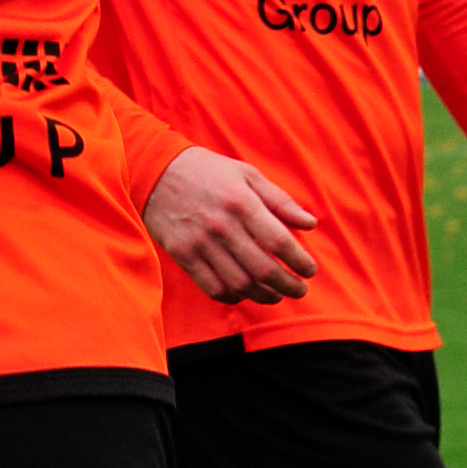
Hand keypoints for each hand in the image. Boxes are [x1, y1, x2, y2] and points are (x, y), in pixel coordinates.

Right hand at [146, 149, 320, 302]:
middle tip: (300, 289)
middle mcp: (222, 225)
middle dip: (288, 286)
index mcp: (242, 202)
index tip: (310, 270)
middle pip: (263, 270)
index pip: (279, 242)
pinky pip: (213, 287)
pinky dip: (234, 296)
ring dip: (265, 296)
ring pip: (240, 284)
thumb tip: (310, 223)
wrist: (156, 170)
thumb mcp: (247, 174)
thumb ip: (280, 201)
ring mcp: (201, 243)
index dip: (300, 262)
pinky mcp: (183, 255)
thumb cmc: (208, 171)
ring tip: (277, 294)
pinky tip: (245, 293)